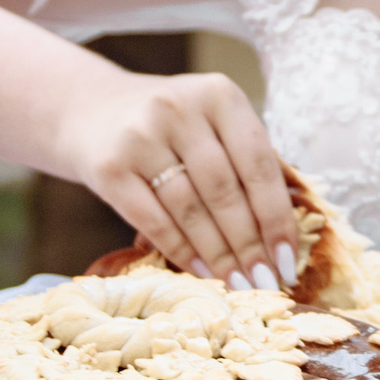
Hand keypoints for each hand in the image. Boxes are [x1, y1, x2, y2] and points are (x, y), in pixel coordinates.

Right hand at [63, 71, 298, 290]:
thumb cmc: (170, 128)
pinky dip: (181, 251)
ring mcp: (140, 136)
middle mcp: (179, 109)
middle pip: (225, 190)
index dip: (277, 217)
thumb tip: (282, 237)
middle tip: (266, 282)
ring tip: (238, 284)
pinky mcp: (109, 167)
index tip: (289, 259)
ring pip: (190, 210)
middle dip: (250, 245)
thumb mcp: (212, 124)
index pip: (258, 164)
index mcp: (218, 95)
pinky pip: (152, 220)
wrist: (89, 110)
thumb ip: (245, 162)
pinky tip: (203, 273)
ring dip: (219, 255)